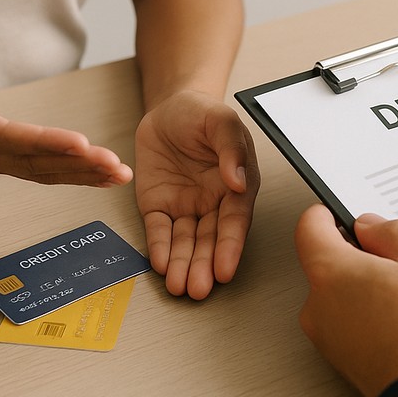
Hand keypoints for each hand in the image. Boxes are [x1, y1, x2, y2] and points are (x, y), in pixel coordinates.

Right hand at [0, 31, 132, 185]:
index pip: (3, 137)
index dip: (43, 142)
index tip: (80, 143)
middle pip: (30, 163)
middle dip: (76, 165)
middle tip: (115, 165)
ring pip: (40, 173)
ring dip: (82, 175)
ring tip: (120, 174)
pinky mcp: (2, 161)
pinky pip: (41, 172)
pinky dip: (74, 175)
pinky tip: (104, 176)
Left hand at [133, 90, 259, 298]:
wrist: (169, 107)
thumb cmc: (201, 113)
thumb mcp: (221, 121)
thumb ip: (231, 148)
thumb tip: (238, 180)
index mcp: (236, 185)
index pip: (234, 221)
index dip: (230, 246)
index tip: (225, 269)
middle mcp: (213, 201)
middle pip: (210, 239)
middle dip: (204, 265)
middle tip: (199, 289)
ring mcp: (186, 206)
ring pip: (186, 241)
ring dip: (183, 264)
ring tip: (180, 287)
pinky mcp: (159, 205)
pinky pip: (159, 229)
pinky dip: (159, 247)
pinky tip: (160, 264)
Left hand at [294, 205, 397, 396]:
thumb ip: (394, 232)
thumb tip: (373, 229)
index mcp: (330, 272)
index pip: (309, 227)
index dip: (330, 214)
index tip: (347, 213)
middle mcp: (319, 308)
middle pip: (330, 265)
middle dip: (363, 257)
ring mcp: (332, 342)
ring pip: (346, 298)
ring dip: (374, 291)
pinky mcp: (350, 366)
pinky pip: (357, 327)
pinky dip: (380, 319)